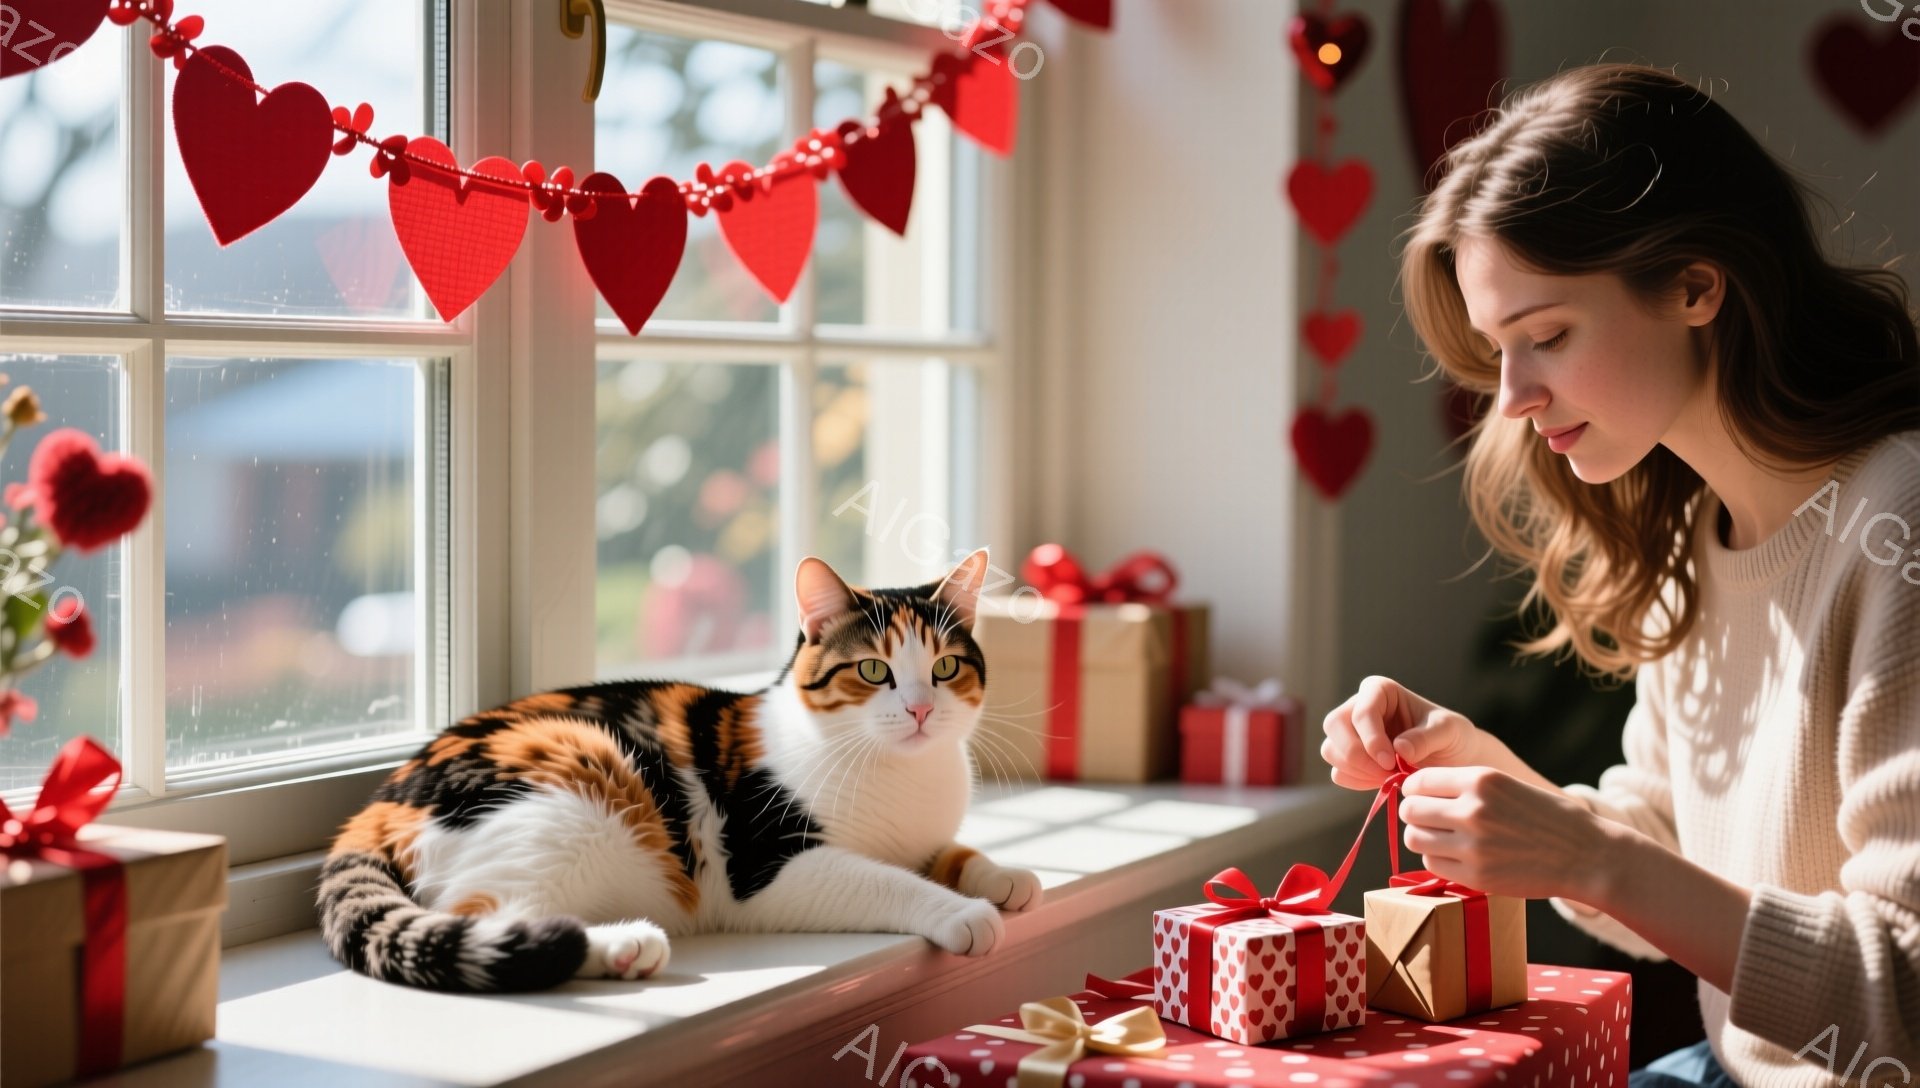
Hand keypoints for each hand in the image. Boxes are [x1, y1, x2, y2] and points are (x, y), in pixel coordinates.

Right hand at [1321, 676, 1480, 789]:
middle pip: (1334, 725)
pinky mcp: (1349, 759)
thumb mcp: (1448, 731)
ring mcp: (1350, 734)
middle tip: (1387, 774)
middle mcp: (1358, 708)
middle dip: (1356, 754)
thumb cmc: (1450, 736)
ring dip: (1357, 770)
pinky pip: (1339, 773)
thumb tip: (1399, 749)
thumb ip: (1425, 738)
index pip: (1361, 711)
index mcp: (1379, 690)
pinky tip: (1384, 782)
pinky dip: (1358, 782)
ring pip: (1331, 750)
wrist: (1451, 758)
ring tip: (1391, 778)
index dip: (1371, 738)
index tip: (1392, 762)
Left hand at [1397, 766, 1610, 901]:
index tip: (1421, 796)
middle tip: (1429, 820)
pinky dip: (1438, 861)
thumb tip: (1419, 789)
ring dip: (1423, 838)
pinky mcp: (1476, 876)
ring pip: (1415, 839)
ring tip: (1441, 839)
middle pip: (1410, 810)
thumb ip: (1467, 786)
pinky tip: (1457, 857)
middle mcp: (1472, 810)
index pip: (1419, 781)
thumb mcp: (1508, 785)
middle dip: (1415, 814)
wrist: (1586, 855)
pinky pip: (1432, 865)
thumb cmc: (1547, 818)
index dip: (1414, 789)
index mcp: (1481, 781)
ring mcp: (1473, 845)